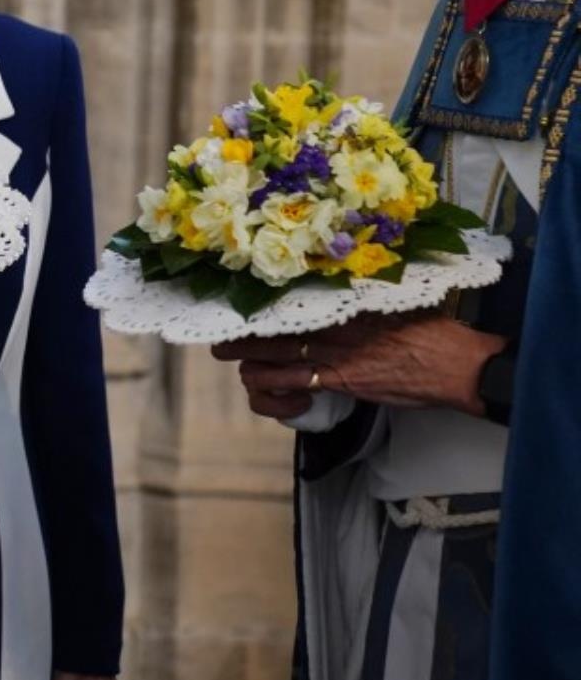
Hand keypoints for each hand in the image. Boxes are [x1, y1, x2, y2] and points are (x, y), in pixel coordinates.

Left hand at [212, 312, 503, 418]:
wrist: (458, 364)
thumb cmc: (434, 333)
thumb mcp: (398, 304)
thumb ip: (369, 299)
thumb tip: (355, 288)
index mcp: (344, 304)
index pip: (292, 303)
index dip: (262, 307)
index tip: (241, 306)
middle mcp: (333, 325)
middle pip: (272, 327)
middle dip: (241, 335)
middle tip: (220, 338)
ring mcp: (334, 354)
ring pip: (273, 355)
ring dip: (248, 361)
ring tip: (233, 363)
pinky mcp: (339, 381)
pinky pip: (292, 383)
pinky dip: (274, 389)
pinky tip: (268, 392)